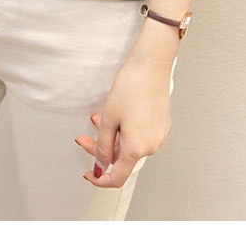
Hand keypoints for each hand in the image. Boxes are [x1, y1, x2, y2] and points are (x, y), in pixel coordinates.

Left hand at [75, 53, 173, 188]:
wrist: (151, 66)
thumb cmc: (131, 87)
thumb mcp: (109, 118)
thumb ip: (103, 146)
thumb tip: (100, 166)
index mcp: (137, 148)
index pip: (117, 177)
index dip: (100, 179)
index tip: (89, 173)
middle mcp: (151, 146)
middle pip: (121, 158)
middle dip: (101, 148)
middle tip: (84, 136)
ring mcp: (158, 136)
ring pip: (130, 146)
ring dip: (112, 137)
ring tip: (100, 118)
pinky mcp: (161, 125)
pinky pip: (140, 136)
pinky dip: (125, 131)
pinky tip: (117, 116)